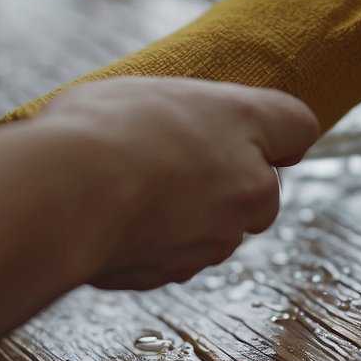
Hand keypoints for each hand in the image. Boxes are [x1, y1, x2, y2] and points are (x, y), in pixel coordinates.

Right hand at [41, 77, 318, 289]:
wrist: (63, 194)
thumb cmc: (99, 129)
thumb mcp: (146, 90)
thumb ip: (183, 115)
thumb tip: (174, 130)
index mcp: (249, 123)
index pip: (297, 126)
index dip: (276, 133)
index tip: (258, 138)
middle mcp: (252, 184)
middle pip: (258, 189)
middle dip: (223, 184)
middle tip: (169, 164)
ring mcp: (222, 235)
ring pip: (217, 227)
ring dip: (186, 216)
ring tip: (129, 191)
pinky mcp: (185, 271)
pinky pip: (176, 255)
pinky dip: (153, 243)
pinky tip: (115, 221)